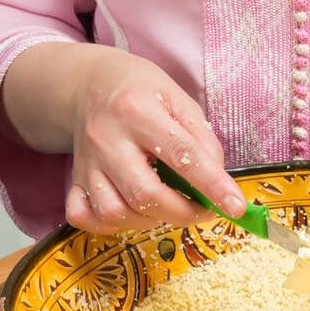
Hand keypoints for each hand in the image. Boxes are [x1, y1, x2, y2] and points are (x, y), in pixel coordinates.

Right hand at [0, 43, 243, 233]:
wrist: (88, 85)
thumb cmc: (141, 92)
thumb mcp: (179, 100)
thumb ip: (203, 140)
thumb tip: (220, 182)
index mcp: (138, 111)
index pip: (182, 155)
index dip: (212, 185)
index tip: (235, 206)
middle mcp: (107, 139)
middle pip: (146, 194)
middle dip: (184, 212)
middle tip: (204, 209)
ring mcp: (87, 163)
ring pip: (115, 212)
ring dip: (151, 220)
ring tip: (168, 205)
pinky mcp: (74, 180)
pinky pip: (84, 217)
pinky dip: (110, 225)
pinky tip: (132, 211)